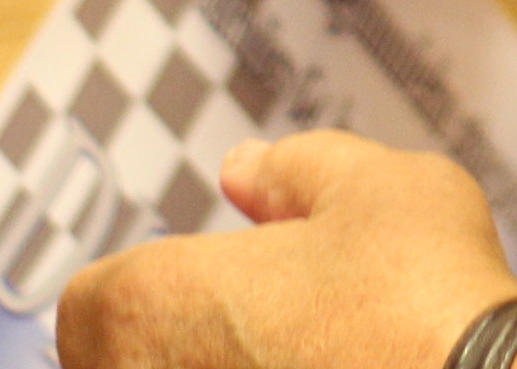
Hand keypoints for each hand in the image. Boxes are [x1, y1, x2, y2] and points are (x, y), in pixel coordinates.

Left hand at [56, 134, 516, 368]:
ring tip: (300, 360)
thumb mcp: (375, 186)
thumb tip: (246, 170)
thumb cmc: (428, 303)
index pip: (88, 308)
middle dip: (174, 350)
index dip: (147, 291)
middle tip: (257, 332)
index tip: (208, 288)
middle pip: (118, 367)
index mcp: (151, 304)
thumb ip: (295, 168)